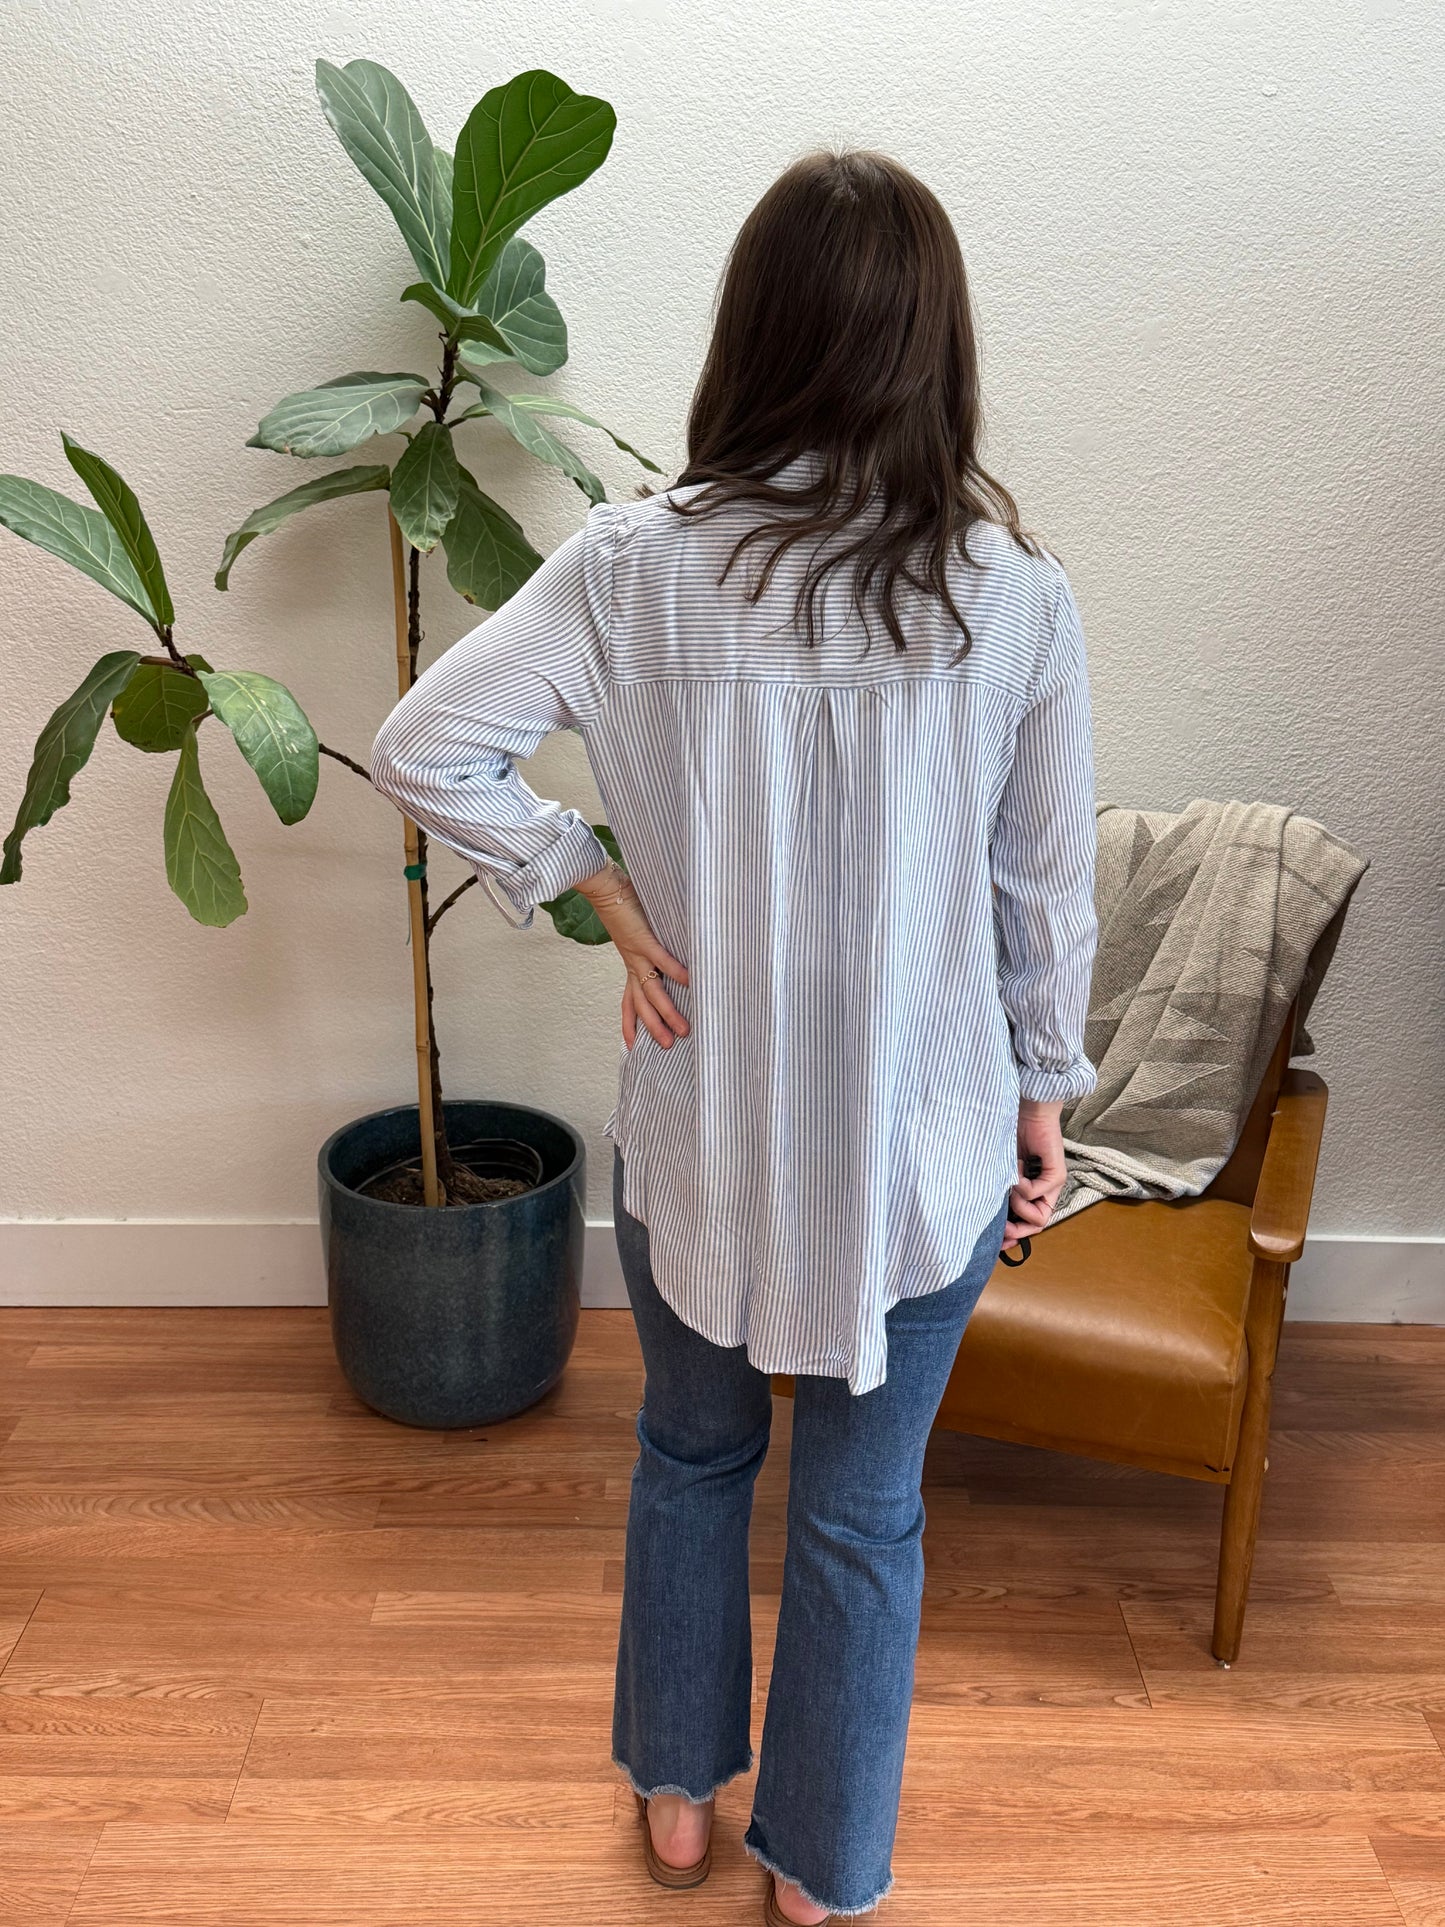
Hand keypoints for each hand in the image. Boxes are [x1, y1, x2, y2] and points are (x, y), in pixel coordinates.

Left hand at [575, 862, 690, 1050]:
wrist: (604, 887)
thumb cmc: (624, 905)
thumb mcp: (639, 932)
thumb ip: (654, 943)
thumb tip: (674, 949)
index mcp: (631, 963)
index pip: (629, 1000)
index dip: (630, 1022)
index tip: (631, 1044)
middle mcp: (633, 963)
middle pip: (643, 1004)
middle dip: (655, 1027)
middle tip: (669, 1046)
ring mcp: (637, 953)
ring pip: (653, 991)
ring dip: (667, 1012)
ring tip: (683, 1029)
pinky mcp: (643, 938)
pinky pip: (661, 959)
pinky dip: (675, 970)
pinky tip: (689, 982)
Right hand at [1005, 1099, 1066, 1247]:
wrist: (1026, 1110)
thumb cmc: (1012, 1136)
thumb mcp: (1004, 1172)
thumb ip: (1003, 1192)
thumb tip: (993, 1219)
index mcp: (1036, 1191)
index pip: (1032, 1223)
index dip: (1016, 1236)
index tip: (999, 1241)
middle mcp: (1048, 1190)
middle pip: (1038, 1226)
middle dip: (1017, 1230)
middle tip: (1002, 1226)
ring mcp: (1054, 1183)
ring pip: (1038, 1215)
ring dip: (1017, 1203)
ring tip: (1010, 1180)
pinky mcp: (1057, 1174)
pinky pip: (1036, 1193)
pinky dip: (1021, 1184)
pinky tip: (1017, 1164)